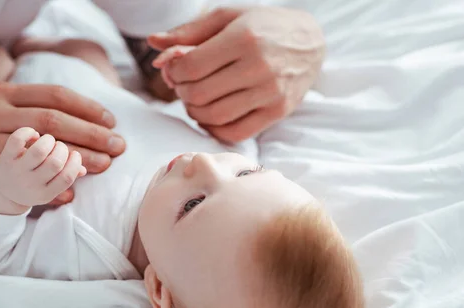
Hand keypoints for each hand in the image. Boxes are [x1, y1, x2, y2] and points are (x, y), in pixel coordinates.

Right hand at [0, 81, 124, 198]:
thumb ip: (20, 101)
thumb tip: (66, 113)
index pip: (53, 96)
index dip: (86, 108)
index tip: (110, 122)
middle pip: (53, 123)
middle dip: (91, 135)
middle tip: (118, 147)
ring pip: (37, 153)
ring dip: (75, 161)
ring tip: (103, 168)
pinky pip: (14, 183)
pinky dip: (43, 189)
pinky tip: (66, 194)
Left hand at [0, 128, 85, 214]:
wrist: (1, 193)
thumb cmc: (32, 186)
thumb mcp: (50, 188)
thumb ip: (66, 177)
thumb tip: (84, 168)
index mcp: (45, 193)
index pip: (67, 177)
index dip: (75, 162)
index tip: (74, 154)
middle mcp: (31, 184)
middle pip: (55, 162)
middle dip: (62, 149)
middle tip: (59, 147)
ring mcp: (17, 171)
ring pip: (39, 150)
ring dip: (49, 140)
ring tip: (48, 140)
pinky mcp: (5, 157)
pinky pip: (18, 140)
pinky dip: (28, 132)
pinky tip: (33, 135)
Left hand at [148, 7, 324, 141]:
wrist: (310, 42)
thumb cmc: (262, 26)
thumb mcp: (227, 18)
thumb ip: (188, 32)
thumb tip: (153, 44)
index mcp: (244, 38)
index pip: (190, 67)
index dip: (172, 72)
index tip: (174, 68)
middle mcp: (259, 67)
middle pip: (199, 94)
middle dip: (181, 91)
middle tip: (183, 84)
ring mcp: (270, 93)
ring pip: (214, 116)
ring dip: (194, 111)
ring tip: (195, 98)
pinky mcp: (277, 112)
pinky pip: (235, 133)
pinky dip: (214, 129)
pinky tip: (210, 115)